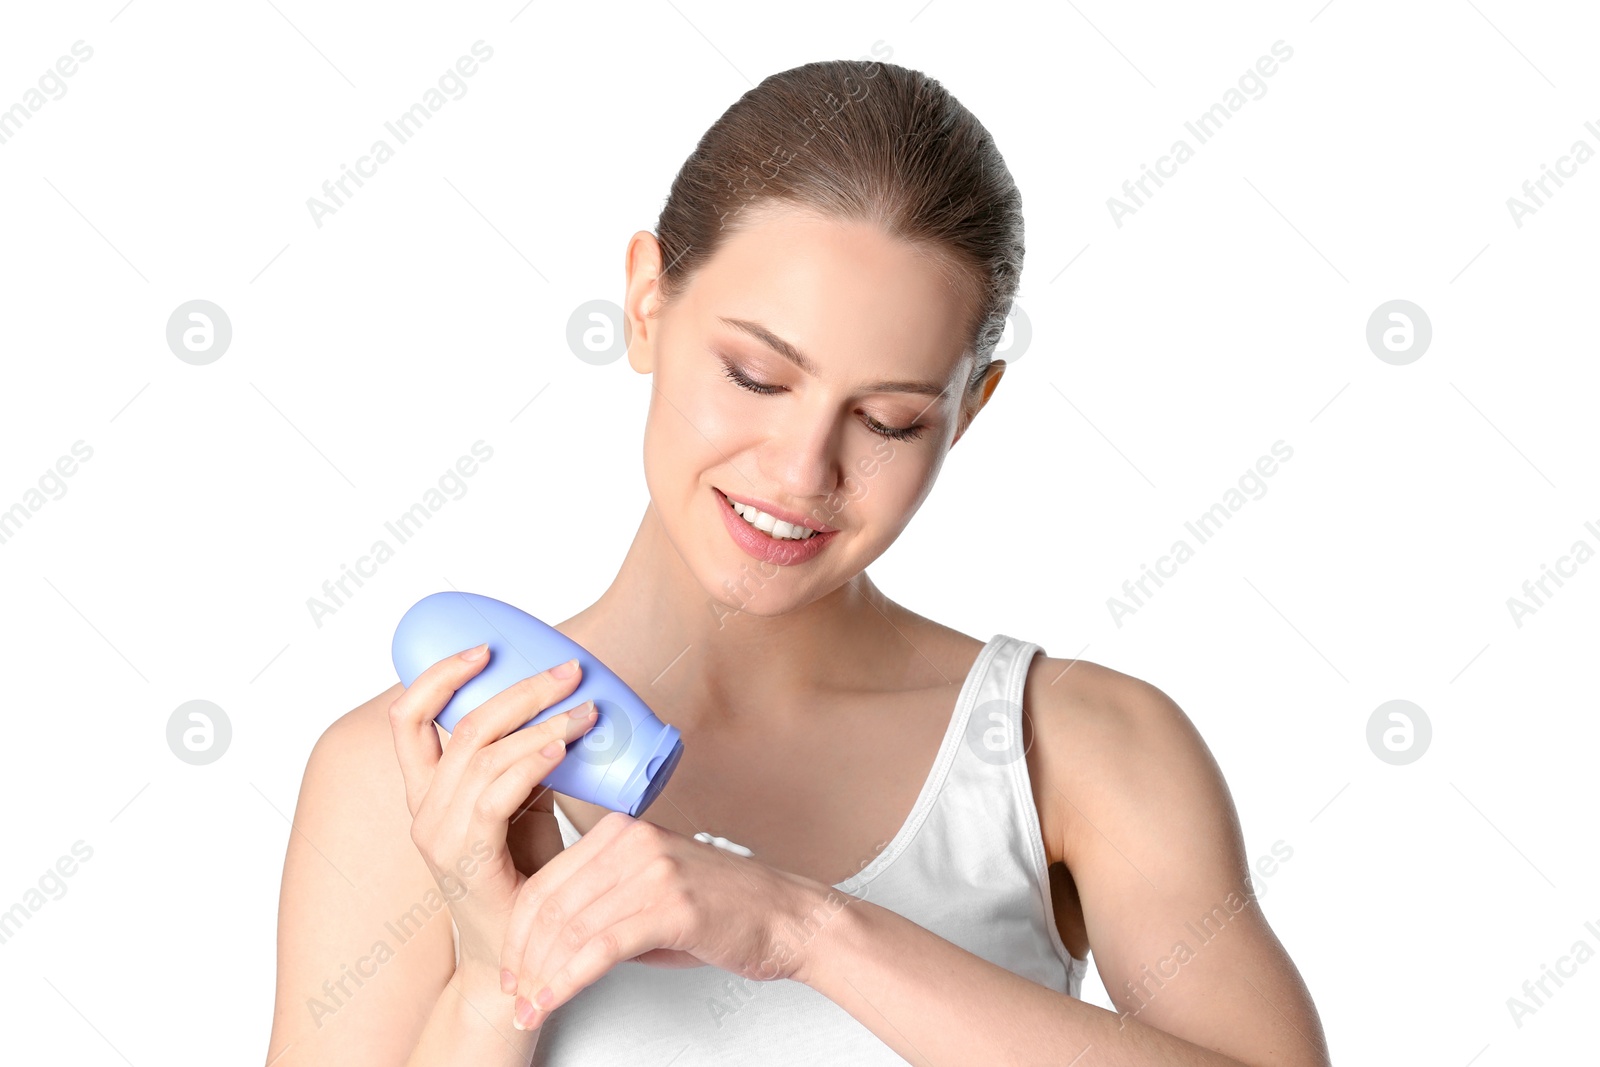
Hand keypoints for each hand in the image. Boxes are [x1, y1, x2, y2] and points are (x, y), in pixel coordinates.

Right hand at [387, 643, 600, 982]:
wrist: (518, 958)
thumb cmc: (525, 878)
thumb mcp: (524, 805)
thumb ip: (529, 762)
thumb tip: (566, 709)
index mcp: (428, 791)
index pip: (409, 719)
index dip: (438, 675)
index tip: (484, 647)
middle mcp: (424, 809)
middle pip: (461, 724)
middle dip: (518, 687)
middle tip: (568, 669)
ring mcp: (440, 836)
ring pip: (482, 754)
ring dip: (540, 721)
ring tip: (586, 708)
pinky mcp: (467, 859)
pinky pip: (495, 796)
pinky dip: (531, 762)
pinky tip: (563, 745)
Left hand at [500, 811, 831, 1029]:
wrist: (789, 918)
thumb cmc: (728, 909)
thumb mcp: (655, 892)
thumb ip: (606, 904)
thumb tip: (556, 942)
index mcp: (623, 831)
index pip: (548, 879)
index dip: (519, 930)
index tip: (512, 967)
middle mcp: (634, 842)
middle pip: (550, 903)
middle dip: (523, 958)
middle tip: (515, 994)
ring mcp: (653, 870)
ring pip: (570, 928)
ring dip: (541, 976)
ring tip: (530, 1007)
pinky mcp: (672, 906)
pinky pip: (601, 947)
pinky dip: (567, 980)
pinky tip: (552, 1000)